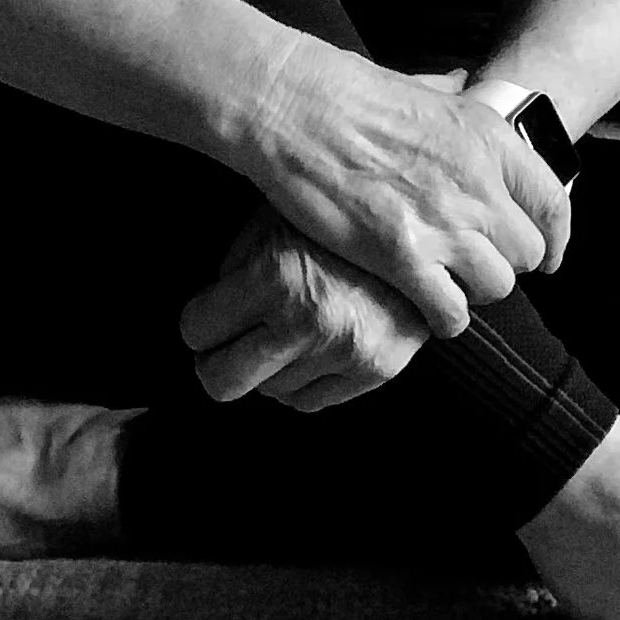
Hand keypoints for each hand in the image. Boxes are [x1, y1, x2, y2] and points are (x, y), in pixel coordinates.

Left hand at [179, 205, 429, 414]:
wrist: (424, 221)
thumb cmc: (340, 216)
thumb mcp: (274, 218)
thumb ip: (237, 264)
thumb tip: (210, 313)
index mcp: (276, 275)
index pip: (195, 329)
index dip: (199, 319)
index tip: (209, 315)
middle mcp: (309, 319)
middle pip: (221, 380)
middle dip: (216, 360)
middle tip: (227, 342)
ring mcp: (345, 349)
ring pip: (267, 391)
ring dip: (268, 366)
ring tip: (287, 328)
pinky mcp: (377, 368)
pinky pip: (309, 402)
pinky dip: (301, 381)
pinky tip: (311, 346)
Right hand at [244, 40, 572, 339]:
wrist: (298, 106)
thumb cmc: (352, 94)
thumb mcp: (428, 89)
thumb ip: (457, 104)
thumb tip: (465, 88)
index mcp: (491, 138)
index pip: (553, 203)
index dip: (555, 238)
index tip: (547, 255)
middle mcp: (480, 182)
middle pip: (526, 253)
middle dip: (503, 262)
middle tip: (471, 263)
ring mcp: (444, 222)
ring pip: (496, 286)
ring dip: (472, 290)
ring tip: (443, 283)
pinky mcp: (404, 256)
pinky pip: (450, 312)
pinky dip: (441, 317)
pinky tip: (421, 305)